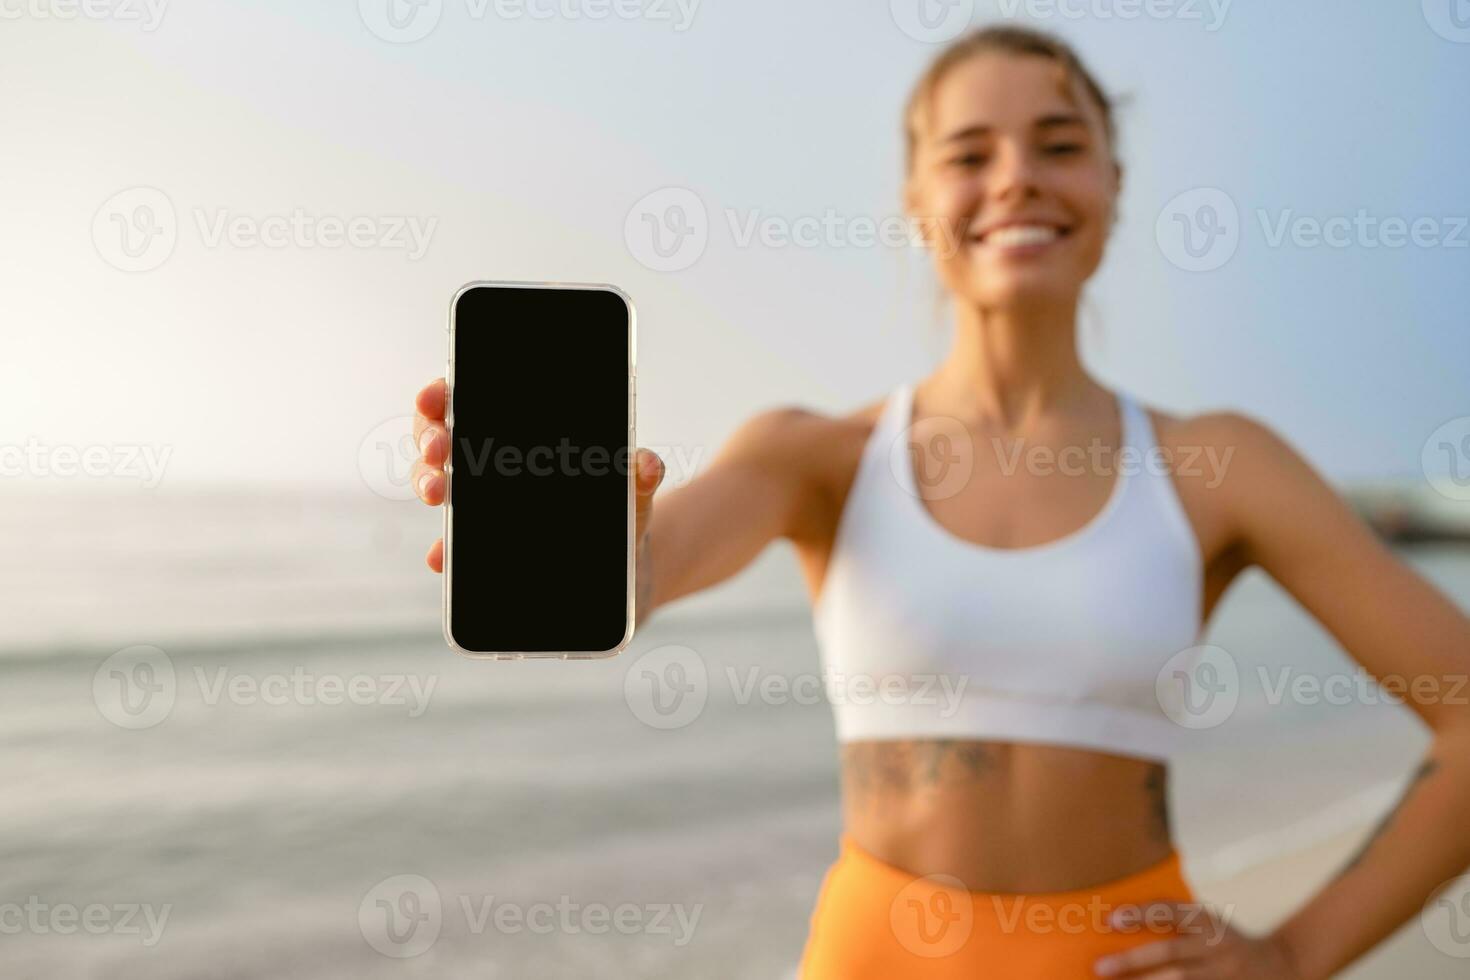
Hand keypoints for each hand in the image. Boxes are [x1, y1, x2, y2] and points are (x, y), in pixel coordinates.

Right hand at [410, 378, 665, 573]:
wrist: (622, 564)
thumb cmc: (621, 508)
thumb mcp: (634, 488)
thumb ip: (642, 474)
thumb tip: (647, 464)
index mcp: (519, 433)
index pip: (467, 400)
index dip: (442, 394)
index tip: (435, 397)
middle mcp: (490, 463)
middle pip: (440, 438)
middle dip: (430, 438)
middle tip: (438, 450)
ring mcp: (481, 505)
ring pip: (437, 483)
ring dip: (426, 483)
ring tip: (436, 494)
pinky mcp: (482, 548)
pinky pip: (452, 547)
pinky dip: (443, 551)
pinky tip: (440, 556)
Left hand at [1092, 899, 1304, 978]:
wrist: (1280, 966)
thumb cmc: (1222, 941)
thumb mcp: (1206, 922)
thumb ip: (1171, 919)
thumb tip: (1114, 921)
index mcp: (1208, 922)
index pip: (1171, 912)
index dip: (1141, 914)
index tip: (1109, 920)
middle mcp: (1217, 948)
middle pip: (1171, 955)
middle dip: (1133, 962)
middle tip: (1099, 968)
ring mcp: (1225, 976)